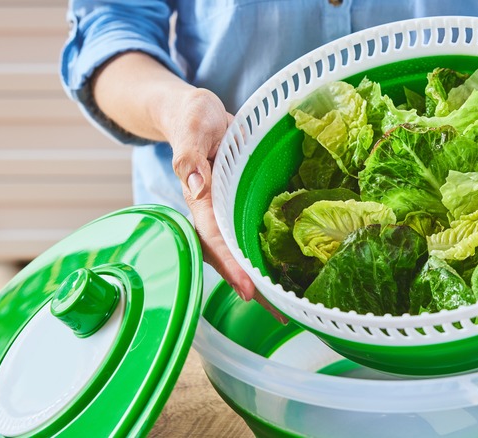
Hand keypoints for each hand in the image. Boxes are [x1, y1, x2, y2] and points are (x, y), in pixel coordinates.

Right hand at [165, 88, 286, 320]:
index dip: (233, 265)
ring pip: (240, 250)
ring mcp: (225, 211)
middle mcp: (211, 211)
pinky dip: (265, 254)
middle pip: (228, 256)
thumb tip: (196, 187)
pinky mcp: (238, 205)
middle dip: (251, 286)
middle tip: (279, 313)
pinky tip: (286, 271)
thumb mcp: (192, 126)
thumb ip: (190, 155)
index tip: (250, 290)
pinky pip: (250, 234)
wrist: (195, 111)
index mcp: (199, 197)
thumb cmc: (192, 116)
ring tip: (286, 306)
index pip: (215, 237)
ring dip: (260, 277)